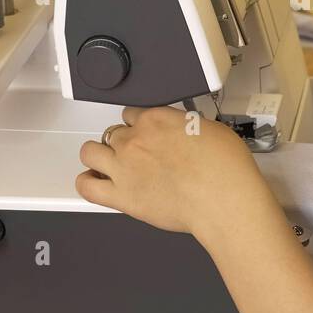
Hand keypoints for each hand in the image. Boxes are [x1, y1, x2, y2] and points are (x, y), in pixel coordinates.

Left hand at [76, 105, 275, 240]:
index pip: (132, 113)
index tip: (145, 132)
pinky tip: (94, 182)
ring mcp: (124, 168)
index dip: (138, 124)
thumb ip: (187, 128)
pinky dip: (87, 183)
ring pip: (89, 152)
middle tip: (135, 153)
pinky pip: (87, 186)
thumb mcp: (211, 130)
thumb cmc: (225, 169)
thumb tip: (185, 133)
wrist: (223, 199)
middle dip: (122, 141)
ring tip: (107, 163)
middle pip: (113, 132)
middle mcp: (135, 140)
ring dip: (97, 156)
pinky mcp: (120, 196)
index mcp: (156, 120)